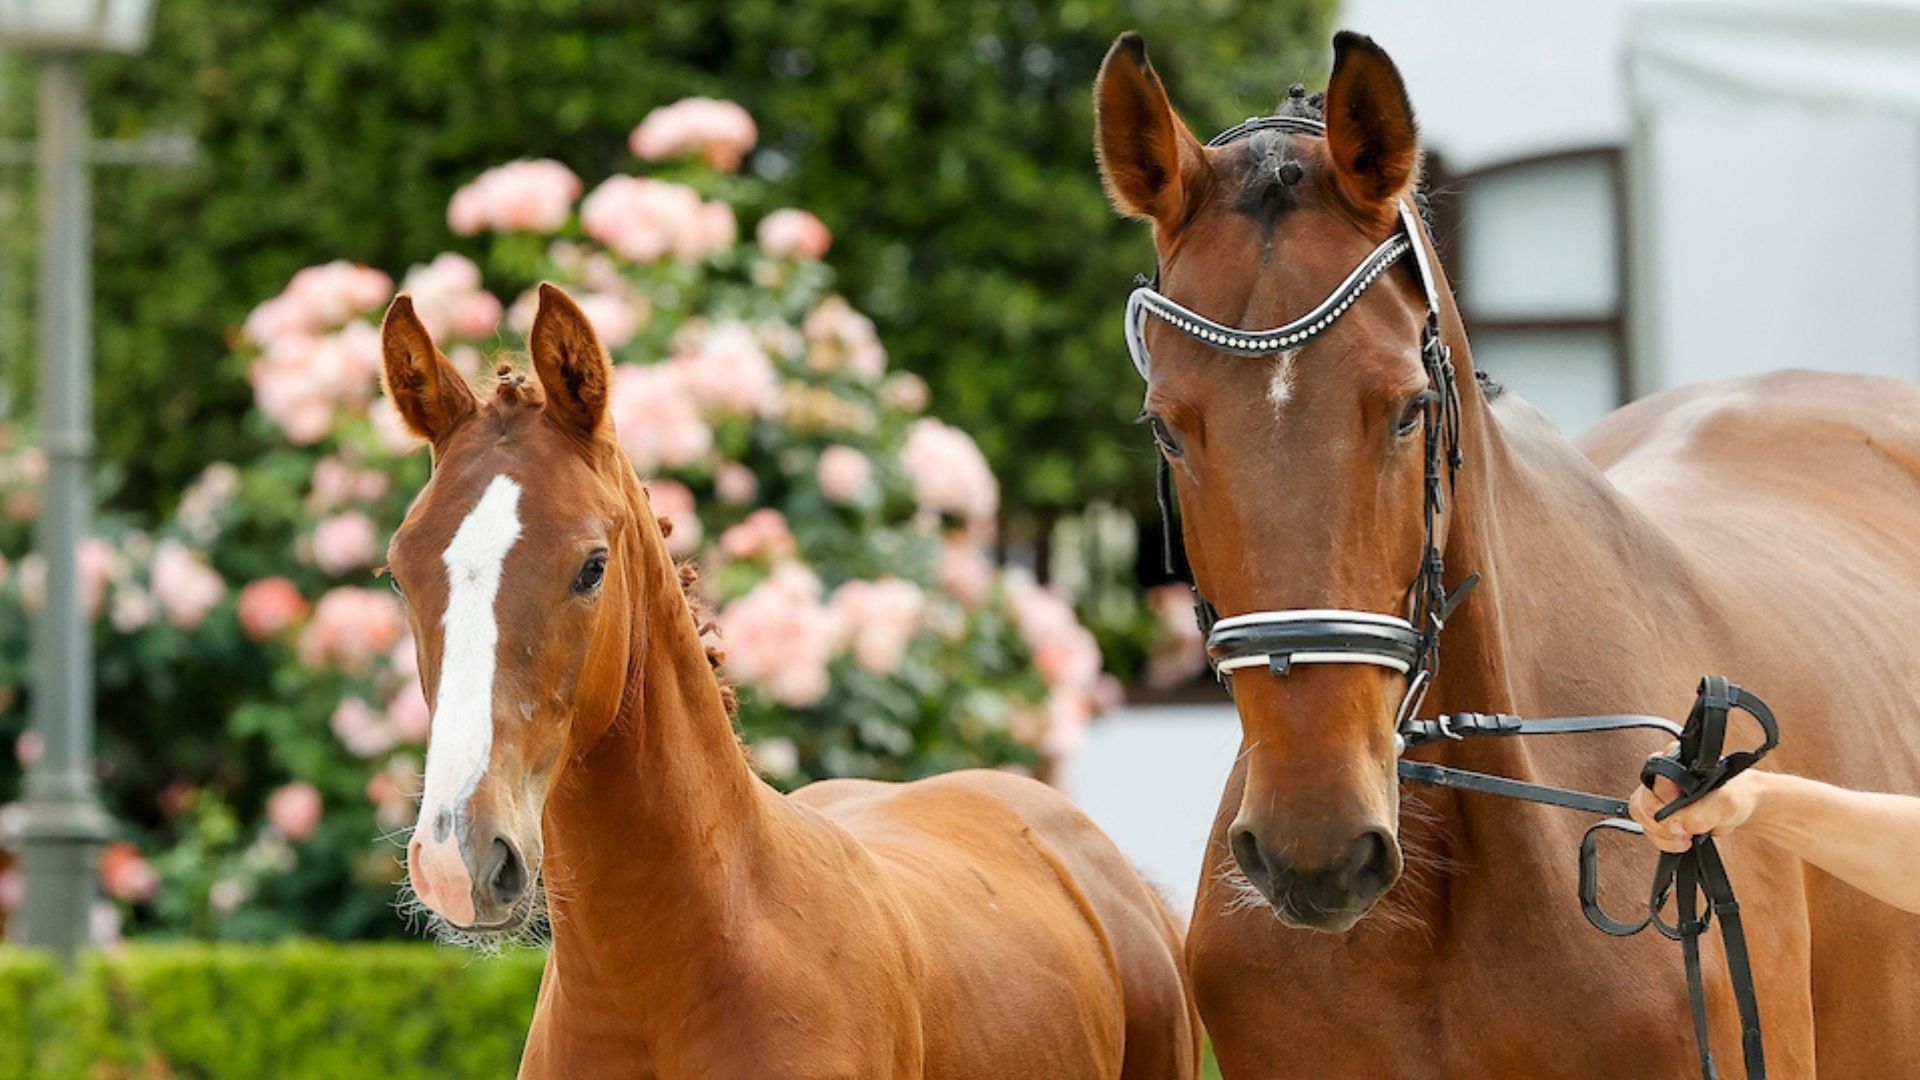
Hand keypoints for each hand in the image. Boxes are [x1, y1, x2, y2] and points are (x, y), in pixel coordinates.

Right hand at [1627, 751, 1761, 853]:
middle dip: (1661, 823)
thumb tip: (1676, 824)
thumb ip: (1701, 813)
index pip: (1653, 781)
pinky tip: (1681, 841)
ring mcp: (1657, 795)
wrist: (1739, 807)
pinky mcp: (1659, 813)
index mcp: (1674, 761)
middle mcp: (1660, 776)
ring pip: (1642, 817)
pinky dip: (1663, 840)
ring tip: (1685, 838)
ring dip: (1662, 834)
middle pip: (1641, 801)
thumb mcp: (1725, 803)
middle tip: (1682, 832)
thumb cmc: (1734, 796)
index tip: (1682, 816)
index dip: (1664, 802)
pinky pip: (1648, 829)